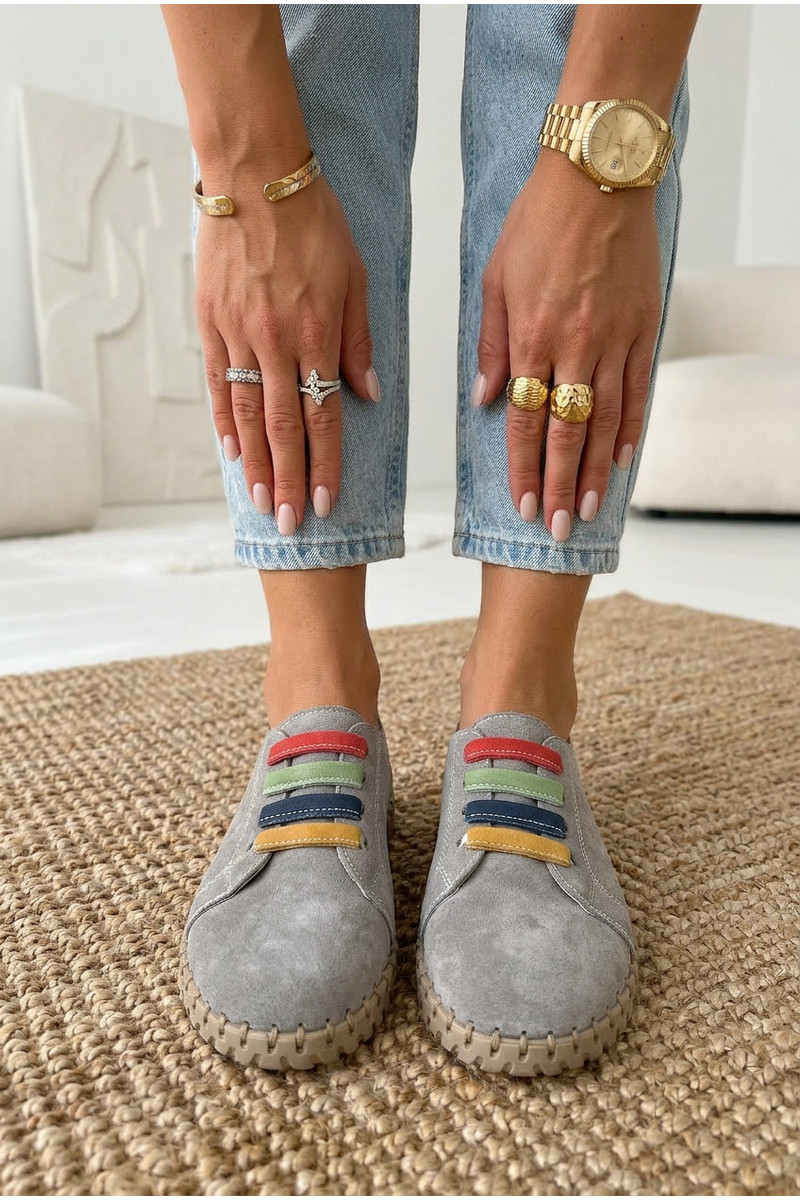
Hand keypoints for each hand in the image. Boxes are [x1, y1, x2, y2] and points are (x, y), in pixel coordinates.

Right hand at [195, 169, 377, 533]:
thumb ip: (360, 341)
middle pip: (283, 427)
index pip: (324, 415)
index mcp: (318, 334)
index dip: (326, 464)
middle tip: (290, 524)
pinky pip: (217, 382)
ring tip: (261, 501)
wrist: (255, 176)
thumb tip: (369, 394)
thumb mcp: (356, 277)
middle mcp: (276, 342)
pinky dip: (223, 421)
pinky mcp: (211, 323)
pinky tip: (229, 453)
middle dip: (289, 480)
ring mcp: (238, 335)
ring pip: (247, 414)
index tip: (326, 503)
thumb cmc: (316, 224)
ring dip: (255, 464)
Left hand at [474, 150, 662, 540]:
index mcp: (530, 336)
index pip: (523, 420)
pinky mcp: (643, 326)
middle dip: (561, 485)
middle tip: (561, 528)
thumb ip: (490, 346)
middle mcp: (573, 346)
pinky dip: (631, 426)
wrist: (597, 174)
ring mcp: (613, 339)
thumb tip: (481, 400)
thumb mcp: (494, 280)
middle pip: (566, 432)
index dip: (522, 468)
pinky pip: (638, 387)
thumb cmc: (537, 222)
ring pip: (604, 419)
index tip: (524, 506)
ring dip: (597, 469)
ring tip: (592, 507)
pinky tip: (624, 458)